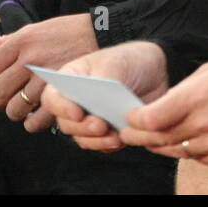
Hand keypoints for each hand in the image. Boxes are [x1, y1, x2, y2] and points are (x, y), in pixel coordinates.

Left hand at [0, 13, 97, 131]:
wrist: (100, 34)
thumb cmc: (67, 31)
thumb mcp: (38, 28)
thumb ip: (12, 38)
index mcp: (23, 40)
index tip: (0, 81)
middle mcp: (31, 58)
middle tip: (5, 102)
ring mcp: (45, 77)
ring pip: (15, 107)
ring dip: (15, 112)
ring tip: (21, 110)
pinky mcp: (60, 94)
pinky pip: (37, 118)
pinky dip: (32, 123)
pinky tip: (34, 119)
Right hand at [41, 41, 169, 152]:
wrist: (155, 72)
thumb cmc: (129, 60)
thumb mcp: (115, 64)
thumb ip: (102, 80)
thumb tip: (94, 99)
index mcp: (71, 80)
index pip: (52, 98)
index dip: (61, 108)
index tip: (77, 112)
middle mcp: (76, 102)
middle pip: (65, 123)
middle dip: (82, 128)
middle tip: (100, 125)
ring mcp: (90, 118)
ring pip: (82, 138)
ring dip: (96, 141)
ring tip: (115, 137)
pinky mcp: (107, 132)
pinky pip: (101, 145)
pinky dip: (109, 145)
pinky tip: (121, 139)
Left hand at [120, 59, 207, 166]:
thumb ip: (181, 92)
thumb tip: (158, 111)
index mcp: (197, 97)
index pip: (152, 120)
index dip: (135, 121)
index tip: (128, 118)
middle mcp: (206, 123)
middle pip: (161, 139)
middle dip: (140, 137)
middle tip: (127, 134)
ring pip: (178, 151)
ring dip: (162, 146)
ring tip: (151, 139)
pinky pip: (199, 158)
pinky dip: (188, 150)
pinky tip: (184, 141)